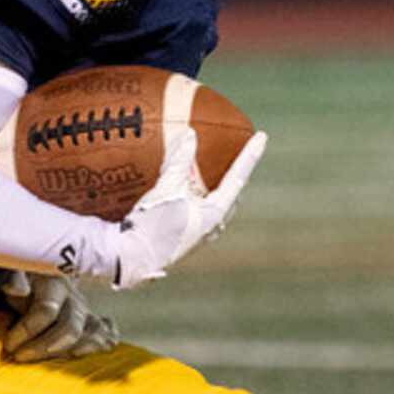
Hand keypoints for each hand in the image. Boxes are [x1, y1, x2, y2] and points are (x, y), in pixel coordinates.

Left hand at [0, 270, 118, 362]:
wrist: (32, 278)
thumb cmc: (20, 281)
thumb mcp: (11, 275)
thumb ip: (12, 281)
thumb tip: (16, 290)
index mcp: (54, 282)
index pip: (47, 310)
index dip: (26, 330)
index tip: (9, 344)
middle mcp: (74, 297)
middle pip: (70, 328)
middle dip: (43, 347)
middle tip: (20, 356)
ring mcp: (86, 311)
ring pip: (92, 334)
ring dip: (67, 352)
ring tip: (45, 361)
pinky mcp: (92, 322)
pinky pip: (107, 334)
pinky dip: (98, 346)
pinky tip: (80, 353)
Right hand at [112, 128, 268, 289]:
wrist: (131, 259)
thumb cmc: (152, 227)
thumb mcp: (167, 190)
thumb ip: (179, 162)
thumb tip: (190, 134)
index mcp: (214, 214)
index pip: (237, 178)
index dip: (250, 156)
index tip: (262, 137)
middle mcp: (210, 226)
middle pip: (229, 195)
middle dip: (233, 176)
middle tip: (234, 158)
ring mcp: (196, 234)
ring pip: (212, 204)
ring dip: (211, 188)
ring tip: (204, 174)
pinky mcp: (180, 238)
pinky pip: (195, 212)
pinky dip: (192, 197)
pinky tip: (179, 192)